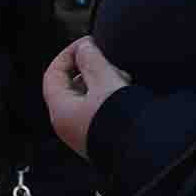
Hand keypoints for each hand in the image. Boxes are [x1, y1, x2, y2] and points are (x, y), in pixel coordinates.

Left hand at [43, 37, 130, 158]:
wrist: (143, 152)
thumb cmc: (120, 121)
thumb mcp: (106, 82)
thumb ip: (92, 60)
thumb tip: (83, 48)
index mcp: (60, 110)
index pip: (52, 74)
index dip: (68, 54)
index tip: (87, 43)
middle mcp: (67, 123)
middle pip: (70, 84)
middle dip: (90, 68)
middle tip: (109, 62)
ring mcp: (82, 131)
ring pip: (87, 95)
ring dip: (104, 81)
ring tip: (122, 79)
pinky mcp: (98, 135)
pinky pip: (99, 108)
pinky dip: (110, 95)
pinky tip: (127, 92)